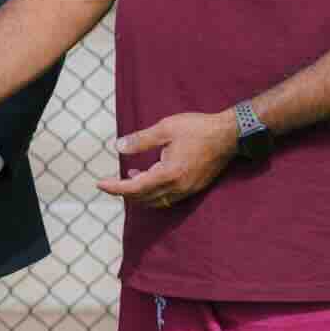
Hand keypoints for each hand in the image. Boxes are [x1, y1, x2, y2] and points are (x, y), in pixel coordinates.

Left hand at [95, 110, 239, 207]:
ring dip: (139, 194)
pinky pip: (168, 198)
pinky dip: (154, 192)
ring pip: (156, 201)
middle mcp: (178, 187)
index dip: (115, 187)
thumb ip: (141, 140)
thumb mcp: (165, 129)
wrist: (229, 135)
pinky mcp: (193, 188)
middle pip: (143, 199)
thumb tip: (118, 147)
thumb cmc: (197, 128)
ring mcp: (187, 190)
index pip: (135, 187)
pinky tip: (150, 176)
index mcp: (169, 174)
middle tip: (111, 182)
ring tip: (130, 177)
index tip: (99, 184)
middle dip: (125, 192)